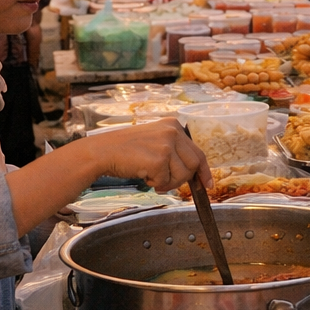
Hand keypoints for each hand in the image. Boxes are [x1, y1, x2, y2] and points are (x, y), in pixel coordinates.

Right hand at [81, 120, 212, 193]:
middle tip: (164, 183)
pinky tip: (143, 175)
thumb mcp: (155, 142)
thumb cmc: (126, 150)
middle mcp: (173, 132)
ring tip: (150, 176)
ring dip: (167, 182)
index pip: (197, 151)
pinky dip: (155, 184)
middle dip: (181, 179)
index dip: (204, 171)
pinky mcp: (158, 159)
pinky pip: (165, 181)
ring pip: (182, 175)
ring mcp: (166, 145)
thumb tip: (193, 172)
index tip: (207, 184)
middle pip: (193, 165)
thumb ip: (174, 152)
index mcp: (173, 125)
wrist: (102, 151)